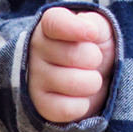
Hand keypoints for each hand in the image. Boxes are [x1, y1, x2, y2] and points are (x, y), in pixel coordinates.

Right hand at [27, 7, 116, 124]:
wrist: (91, 76)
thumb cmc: (92, 48)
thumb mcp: (97, 29)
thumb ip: (94, 23)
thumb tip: (90, 31)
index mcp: (48, 27)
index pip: (55, 23)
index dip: (75, 28)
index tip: (93, 34)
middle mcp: (35, 50)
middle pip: (75, 55)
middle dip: (94, 60)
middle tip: (91, 60)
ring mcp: (35, 78)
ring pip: (75, 83)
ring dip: (91, 83)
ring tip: (86, 78)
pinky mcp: (41, 105)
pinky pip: (69, 108)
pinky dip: (82, 105)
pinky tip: (78, 96)